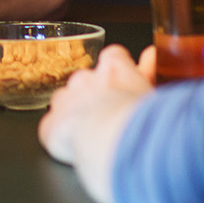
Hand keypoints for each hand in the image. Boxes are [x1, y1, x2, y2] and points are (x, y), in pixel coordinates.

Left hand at [39, 44, 152, 164]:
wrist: (118, 139)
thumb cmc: (142, 120)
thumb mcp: (151, 91)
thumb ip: (150, 69)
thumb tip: (151, 54)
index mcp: (113, 68)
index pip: (113, 58)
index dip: (117, 74)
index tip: (122, 87)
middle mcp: (86, 78)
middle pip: (86, 82)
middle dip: (94, 98)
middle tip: (109, 119)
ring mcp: (66, 99)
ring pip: (66, 103)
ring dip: (75, 116)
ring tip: (92, 136)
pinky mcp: (52, 124)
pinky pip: (52, 128)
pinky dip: (60, 138)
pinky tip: (75, 148)